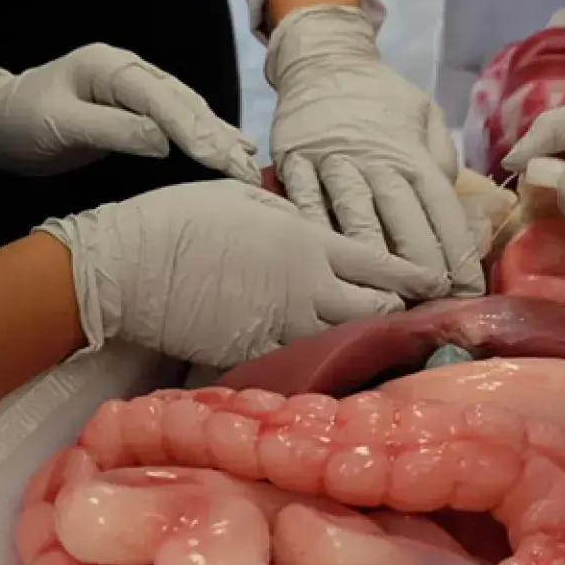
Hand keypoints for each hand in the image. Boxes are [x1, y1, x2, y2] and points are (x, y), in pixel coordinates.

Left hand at [0, 45, 257, 180]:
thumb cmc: (18, 122)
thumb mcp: (58, 126)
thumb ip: (110, 129)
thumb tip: (162, 141)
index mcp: (109, 68)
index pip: (162, 100)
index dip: (195, 131)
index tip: (223, 159)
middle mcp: (127, 70)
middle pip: (182, 102)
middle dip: (217, 135)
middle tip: (248, 169)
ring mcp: (132, 87)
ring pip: (185, 109)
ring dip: (217, 135)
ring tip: (248, 161)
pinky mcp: (133, 107)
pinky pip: (176, 119)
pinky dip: (202, 134)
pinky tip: (226, 148)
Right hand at [40, 181, 447, 366]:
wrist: (127, 266)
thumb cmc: (180, 218)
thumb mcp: (247, 198)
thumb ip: (292, 217)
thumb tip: (314, 228)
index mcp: (310, 242)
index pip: (383, 266)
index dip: (415, 279)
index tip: (437, 287)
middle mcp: (307, 288)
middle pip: (377, 312)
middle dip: (397, 316)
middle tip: (411, 322)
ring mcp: (281, 327)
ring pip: (344, 343)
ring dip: (361, 344)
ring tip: (377, 349)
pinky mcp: (253, 355)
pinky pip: (298, 363)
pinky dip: (315, 364)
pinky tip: (324, 367)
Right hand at [266, 6, 484, 295]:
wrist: (321, 60)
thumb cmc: (380, 95)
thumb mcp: (424, 112)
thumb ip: (441, 156)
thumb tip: (455, 200)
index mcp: (409, 151)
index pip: (440, 207)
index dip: (456, 251)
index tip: (467, 290)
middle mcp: (373, 159)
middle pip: (401, 219)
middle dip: (420, 267)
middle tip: (432, 306)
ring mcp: (331, 162)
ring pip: (353, 218)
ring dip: (373, 262)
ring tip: (388, 301)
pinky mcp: (293, 163)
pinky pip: (304, 203)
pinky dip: (318, 235)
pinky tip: (330, 267)